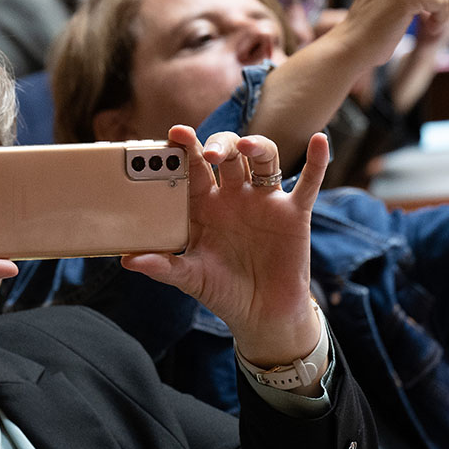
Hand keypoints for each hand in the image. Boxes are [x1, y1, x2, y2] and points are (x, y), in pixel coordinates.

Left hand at [123, 126, 328, 366]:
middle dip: (219, 146)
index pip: (194, 168)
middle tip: (211, 154)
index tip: (176, 133)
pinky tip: (320, 141)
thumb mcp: (190, 278)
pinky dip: (316, 162)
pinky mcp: (294, 213)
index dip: (186, 149)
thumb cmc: (223, 292)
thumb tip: (129, 260)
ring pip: (262, 158)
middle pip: (228, 154)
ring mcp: (265, 201)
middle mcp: (234, 195)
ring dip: (256, 146)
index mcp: (205, 205)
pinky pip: (308, 183)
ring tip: (246, 147)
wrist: (262, 315)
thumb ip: (163, 266)